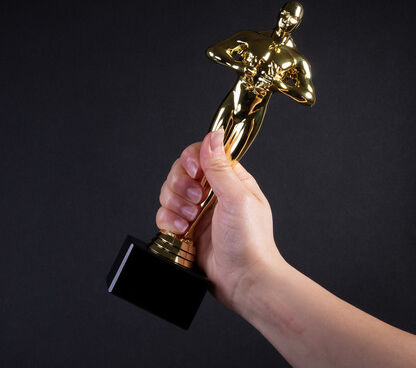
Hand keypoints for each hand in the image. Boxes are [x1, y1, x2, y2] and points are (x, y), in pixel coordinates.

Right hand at [155, 130, 284, 309]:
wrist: (244, 281)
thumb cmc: (251, 242)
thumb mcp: (237, 197)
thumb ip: (219, 167)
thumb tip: (213, 135)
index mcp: (230, 180)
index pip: (202, 154)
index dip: (192, 158)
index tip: (193, 170)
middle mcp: (211, 194)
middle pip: (179, 172)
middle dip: (180, 184)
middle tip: (195, 199)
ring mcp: (196, 213)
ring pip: (168, 193)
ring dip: (174, 204)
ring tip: (190, 219)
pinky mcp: (184, 231)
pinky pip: (164, 216)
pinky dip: (168, 221)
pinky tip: (182, 231)